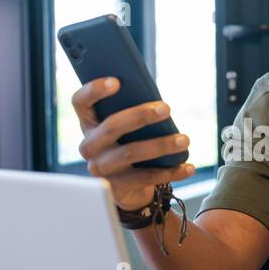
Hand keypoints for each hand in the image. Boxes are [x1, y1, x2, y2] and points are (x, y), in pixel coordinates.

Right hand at [71, 77, 194, 210]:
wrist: (126, 185)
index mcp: (88, 123)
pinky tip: (188, 167)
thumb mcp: (126, 125)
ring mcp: (100, 169)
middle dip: (140, 115)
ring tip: (184, 140)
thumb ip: (132, 109)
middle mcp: (89, 146)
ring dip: (160, 145)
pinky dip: (171, 172)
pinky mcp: (117, 188)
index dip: (94, 90)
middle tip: (166, 108)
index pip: (80, 102)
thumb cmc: (129, 143)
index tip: (117, 81)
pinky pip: (146, 178)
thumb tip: (157, 102)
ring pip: (130, 153)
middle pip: (111, 126)